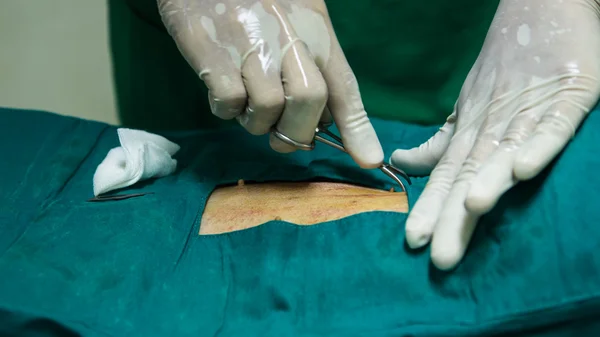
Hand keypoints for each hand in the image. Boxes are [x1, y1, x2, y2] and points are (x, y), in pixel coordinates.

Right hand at [158, 0, 382, 167]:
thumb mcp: (297, 19)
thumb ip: (315, 66)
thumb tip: (325, 119)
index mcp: (315, 30)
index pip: (343, 86)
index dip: (358, 129)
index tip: (369, 160)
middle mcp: (289, 37)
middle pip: (309, 102)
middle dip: (296, 133)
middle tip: (281, 135)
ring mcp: (251, 45)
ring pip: (268, 108)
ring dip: (256, 122)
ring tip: (246, 104)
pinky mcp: (213, 53)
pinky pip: (229, 103)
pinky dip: (226, 110)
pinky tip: (221, 90)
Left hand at [391, 0, 599, 269]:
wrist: (539, 10)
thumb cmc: (503, 68)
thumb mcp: (465, 110)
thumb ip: (440, 143)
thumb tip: (402, 163)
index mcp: (470, 131)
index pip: (446, 176)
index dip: (430, 207)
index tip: (412, 242)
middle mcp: (491, 126)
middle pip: (468, 174)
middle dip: (451, 214)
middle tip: (436, 253)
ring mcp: (527, 112)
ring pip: (503, 152)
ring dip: (488, 181)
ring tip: (471, 208)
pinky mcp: (567, 97)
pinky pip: (552, 125)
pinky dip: (538, 144)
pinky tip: (524, 169)